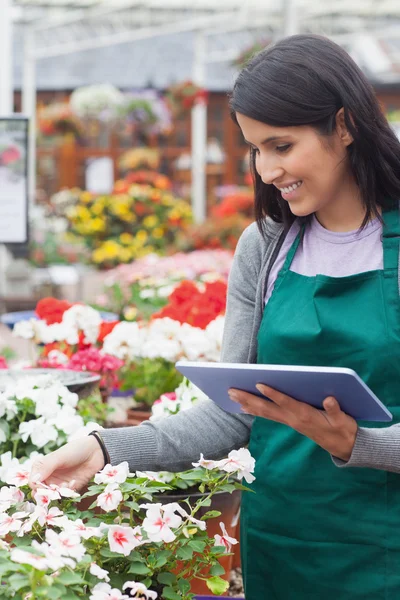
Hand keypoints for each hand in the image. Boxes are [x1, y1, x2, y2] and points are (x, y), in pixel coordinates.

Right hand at [29, 436, 105, 491]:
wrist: (95, 451)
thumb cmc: (75, 450)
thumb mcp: (59, 456)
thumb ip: (45, 467)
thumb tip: (33, 481)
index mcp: (42, 468)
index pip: (33, 482)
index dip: (37, 487)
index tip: (44, 486)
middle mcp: (49, 477)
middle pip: (41, 493)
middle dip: (47, 494)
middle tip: (55, 490)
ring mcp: (59, 484)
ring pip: (52, 497)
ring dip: (59, 493)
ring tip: (67, 484)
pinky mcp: (70, 489)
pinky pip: (65, 497)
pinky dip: (68, 492)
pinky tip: (74, 482)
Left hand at [228, 385, 357, 460]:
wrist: (344, 447)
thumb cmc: (343, 430)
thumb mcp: (343, 421)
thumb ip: (335, 410)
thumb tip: (329, 399)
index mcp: (305, 416)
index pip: (286, 402)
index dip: (273, 393)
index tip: (260, 383)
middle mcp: (293, 419)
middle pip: (267, 408)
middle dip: (249, 398)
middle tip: (231, 390)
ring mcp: (290, 422)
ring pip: (265, 412)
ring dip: (248, 403)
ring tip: (232, 396)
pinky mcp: (290, 423)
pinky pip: (269, 416)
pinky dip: (255, 410)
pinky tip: (245, 406)